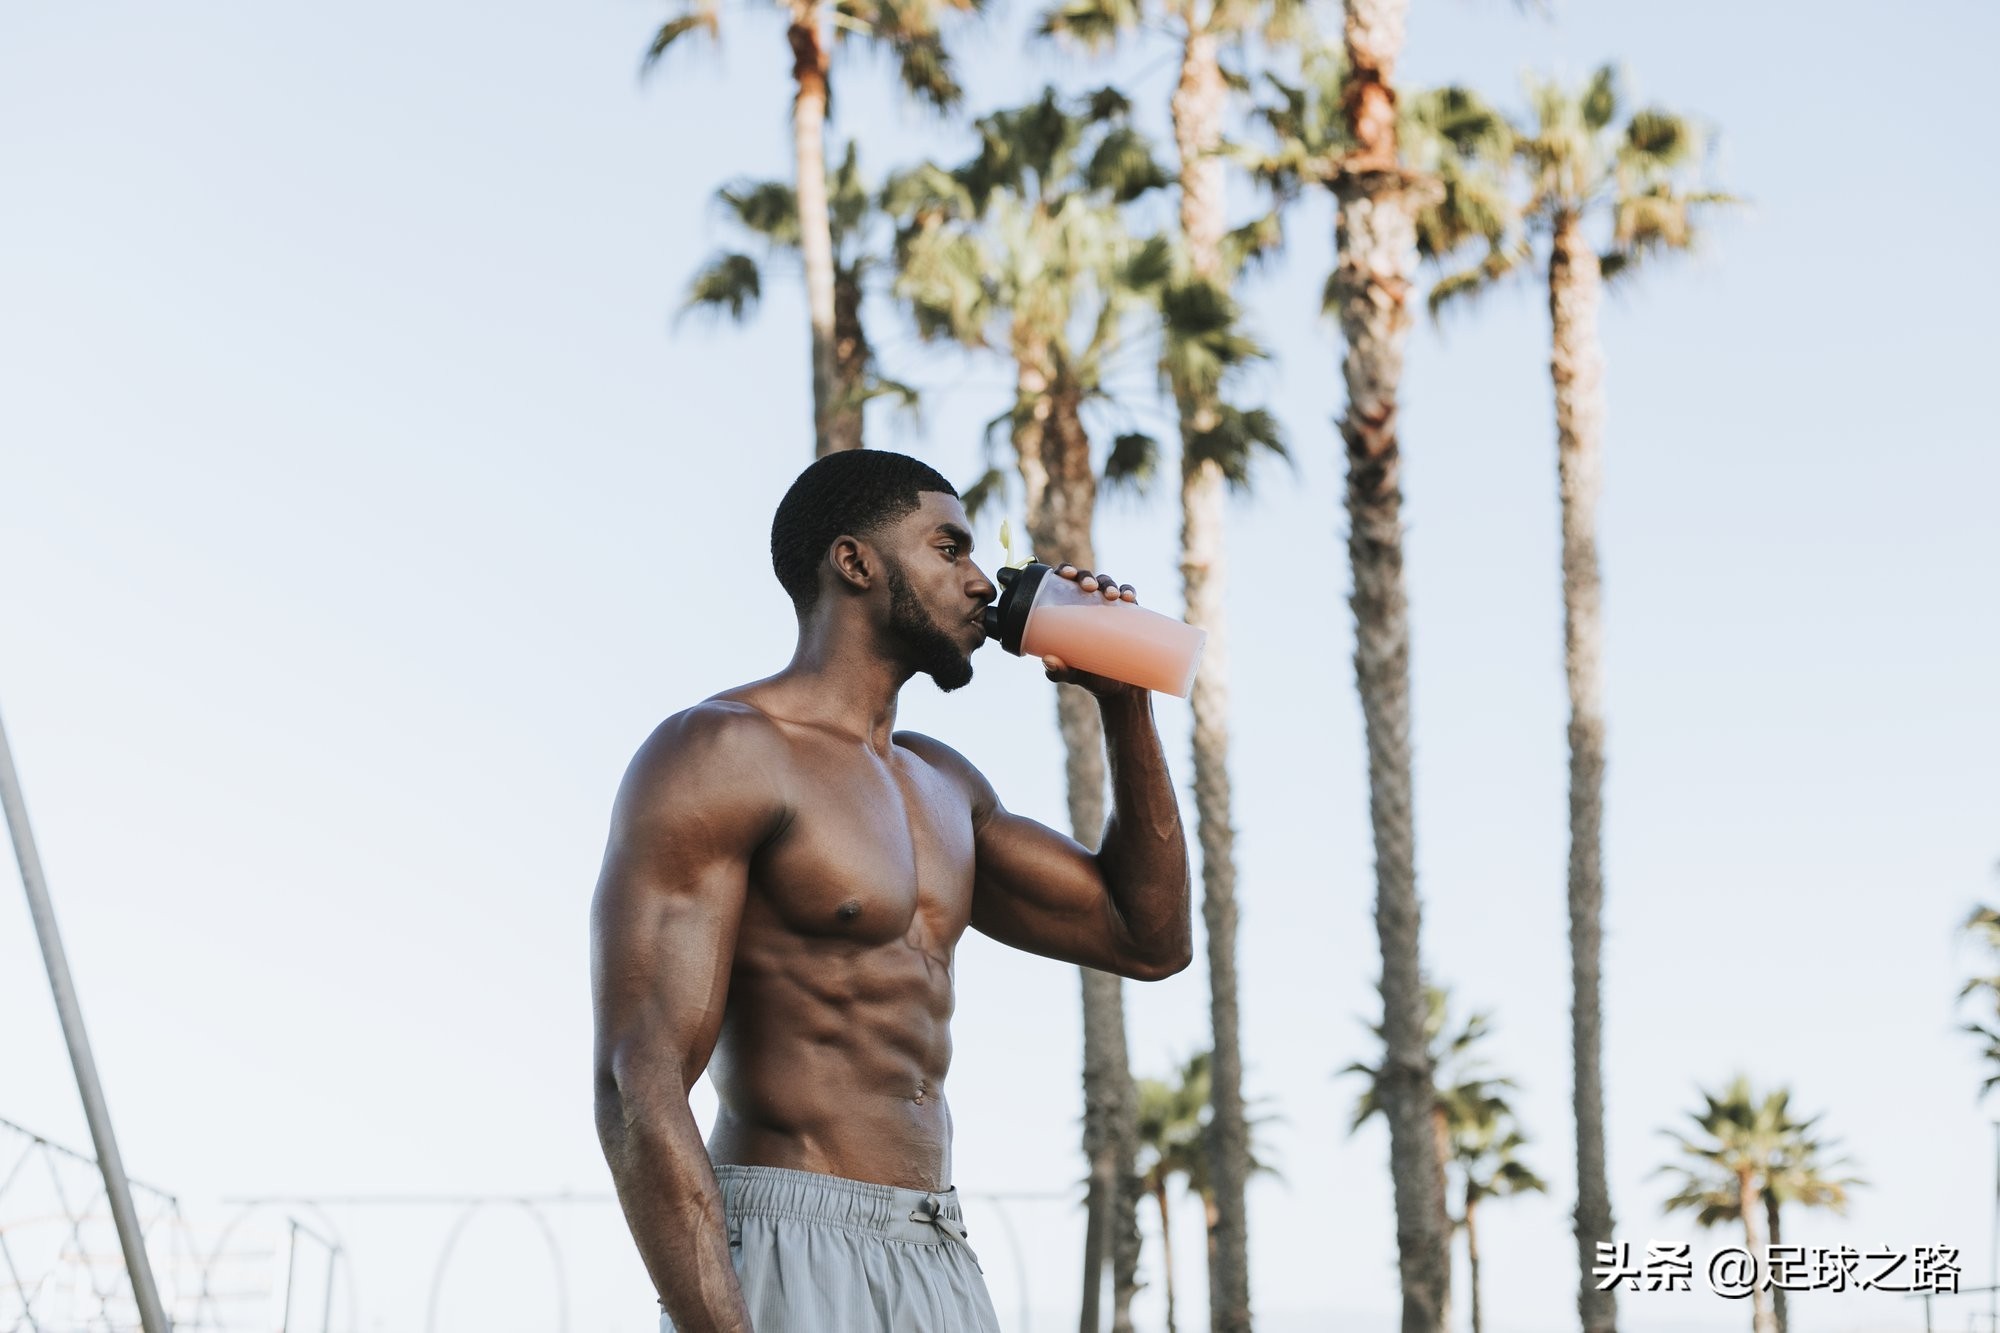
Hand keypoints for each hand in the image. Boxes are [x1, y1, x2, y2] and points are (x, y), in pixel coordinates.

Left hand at [1042, 563, 1143, 699]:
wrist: (1123, 691)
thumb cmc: (1093, 678)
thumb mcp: (1073, 675)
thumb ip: (1059, 671)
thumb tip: (1049, 661)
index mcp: (1071, 611)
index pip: (1065, 582)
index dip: (1066, 570)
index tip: (1066, 574)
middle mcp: (1090, 606)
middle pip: (1088, 579)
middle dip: (1088, 576)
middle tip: (1088, 587)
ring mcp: (1112, 610)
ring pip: (1109, 585)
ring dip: (1109, 583)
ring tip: (1111, 595)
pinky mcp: (1131, 616)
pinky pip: (1130, 598)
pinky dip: (1129, 592)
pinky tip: (1128, 597)